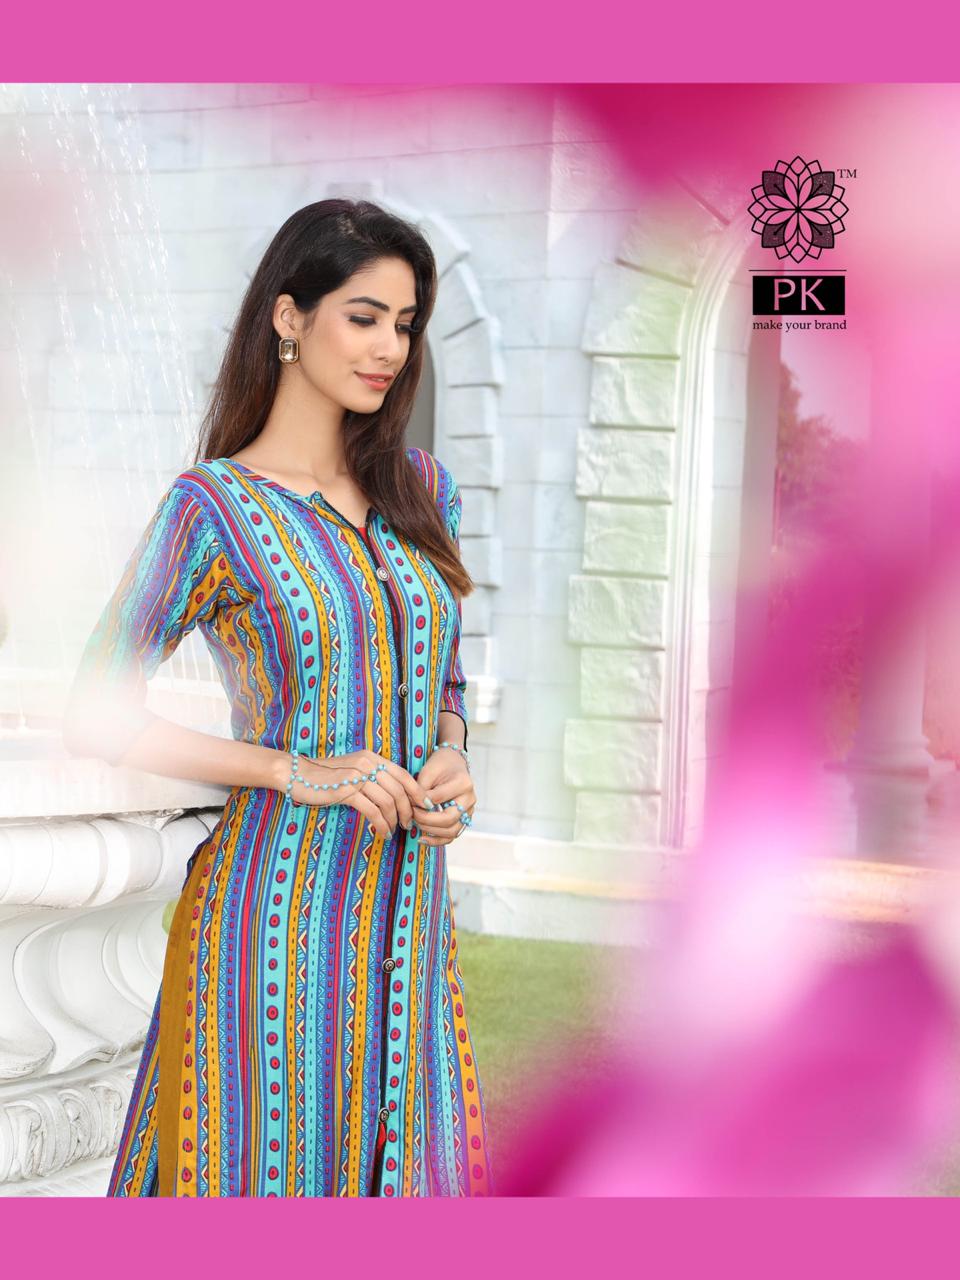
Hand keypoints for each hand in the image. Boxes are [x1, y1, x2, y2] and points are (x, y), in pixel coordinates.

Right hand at [283, 750, 430, 839]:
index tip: (425, 807)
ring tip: (394, 831)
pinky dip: (381, 825)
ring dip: (394, 820)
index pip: (403, 775)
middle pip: (399, 790)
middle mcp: (367, 764)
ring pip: (388, 802)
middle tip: (408, 824)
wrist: (297, 774)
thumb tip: (395, 795)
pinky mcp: (346, 792)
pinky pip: (373, 811)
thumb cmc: (326, 776)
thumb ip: (373, 776)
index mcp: (372, 757)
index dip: (417, 792)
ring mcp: (357, 777)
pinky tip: (382, 833)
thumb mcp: (353, 770)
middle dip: (408, 811)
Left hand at [411, 747, 475, 846]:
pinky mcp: (463, 820)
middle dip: (426, 820)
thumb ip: (421, 789)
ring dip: (430, 831)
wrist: (453, 764)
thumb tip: (412, 808)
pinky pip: (451, 836)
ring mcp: (469, 812)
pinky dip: (437, 840)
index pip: (438, 798)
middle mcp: (469, 799)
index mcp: (463, 783)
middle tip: (411, 815)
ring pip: (452, 831)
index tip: (408, 802)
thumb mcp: (429, 771)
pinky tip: (421, 839)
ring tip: (415, 824)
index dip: (420, 802)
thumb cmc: (440, 766)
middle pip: (449, 819)